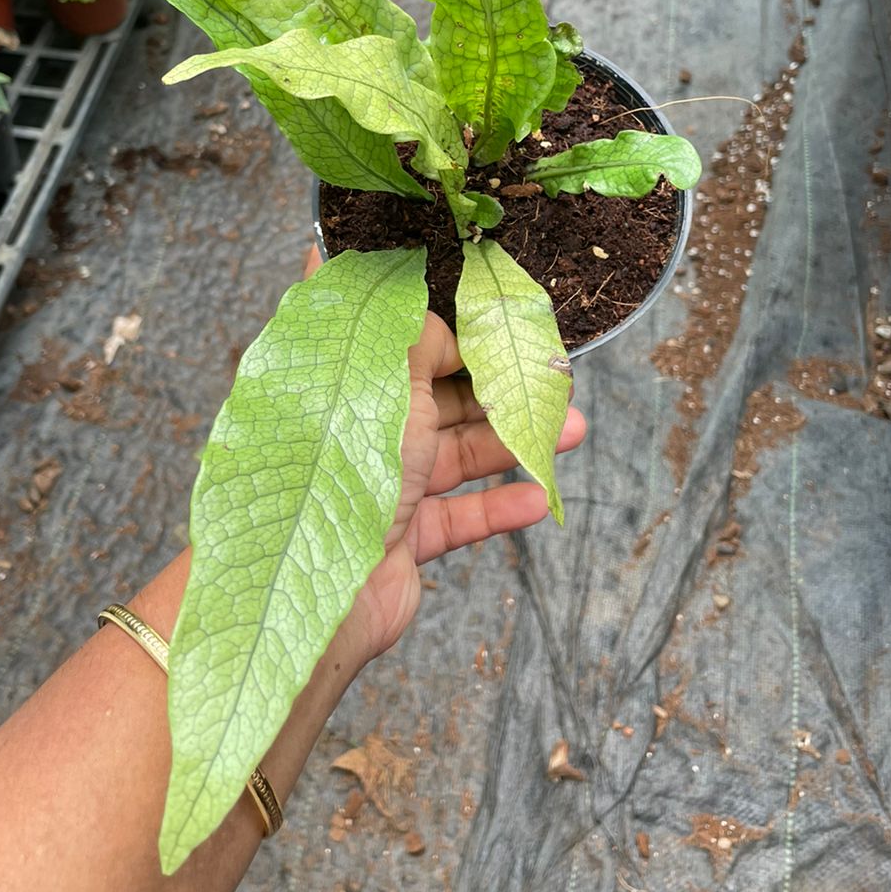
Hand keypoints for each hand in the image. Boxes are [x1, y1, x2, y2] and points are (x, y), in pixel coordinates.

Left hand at [303, 248, 586, 667]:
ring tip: (571, 429)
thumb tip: (418, 302)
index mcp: (345, 385)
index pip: (402, 344)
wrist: (319, 589)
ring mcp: (381, 487)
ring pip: (458, 455)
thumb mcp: (387, 377)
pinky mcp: (400, 539)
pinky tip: (536, 496)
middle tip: (552, 378)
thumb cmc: (346, 467)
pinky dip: (499, 506)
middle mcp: (359, 433)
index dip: (453, 333)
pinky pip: (459, 516)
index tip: (502, 323)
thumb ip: (411, 331)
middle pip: (438, 400)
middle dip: (498, 388)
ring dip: (514, 442)